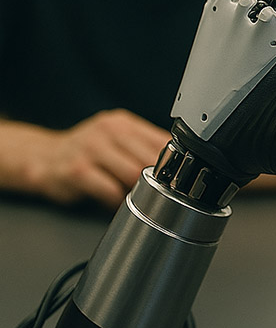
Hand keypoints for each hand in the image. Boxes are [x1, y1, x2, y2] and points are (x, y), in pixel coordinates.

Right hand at [23, 110, 169, 209]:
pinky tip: (118, 204)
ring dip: (140, 191)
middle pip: (148, 157)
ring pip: (132, 173)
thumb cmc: (87, 151)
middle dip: (158, 179)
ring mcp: (91, 149)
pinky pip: (109, 189)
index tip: (180, 177)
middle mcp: (108, 131)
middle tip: (163, 194)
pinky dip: (118, 201)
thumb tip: (177, 162)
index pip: (160, 140)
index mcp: (123, 123)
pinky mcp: (77, 170)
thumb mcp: (116, 138)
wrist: (44, 158)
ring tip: (142, 200)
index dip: (173, 161)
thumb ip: (142, 146)